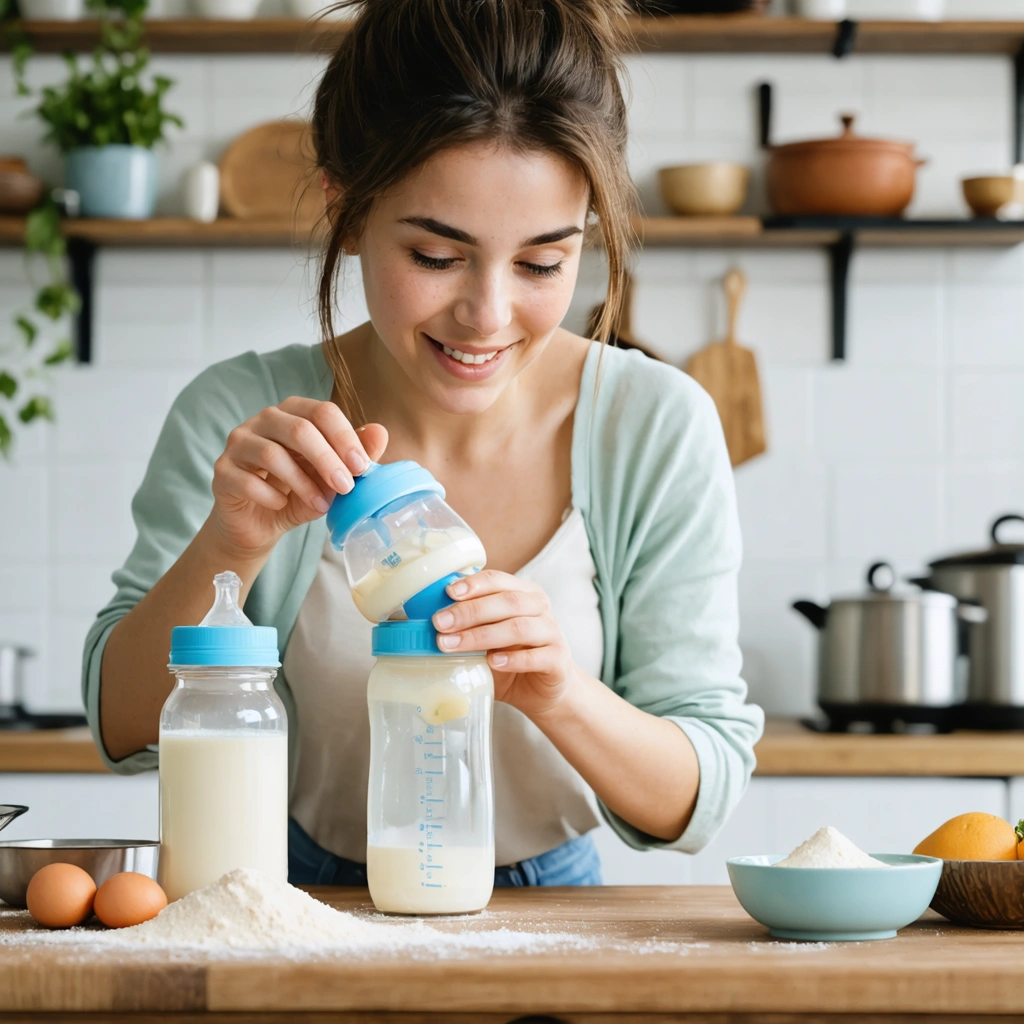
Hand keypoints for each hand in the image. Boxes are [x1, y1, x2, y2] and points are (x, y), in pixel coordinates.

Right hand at [210, 397, 387, 555]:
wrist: (260, 524)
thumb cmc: (298, 493)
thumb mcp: (332, 477)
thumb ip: (354, 456)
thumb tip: (380, 432)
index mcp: (294, 413)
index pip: (322, 411)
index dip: (345, 437)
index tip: (362, 467)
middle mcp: (264, 421)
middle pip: (298, 429)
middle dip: (327, 460)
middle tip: (346, 486)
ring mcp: (239, 443)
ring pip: (271, 453)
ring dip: (302, 483)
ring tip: (320, 505)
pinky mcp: (222, 470)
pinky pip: (247, 480)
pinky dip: (271, 496)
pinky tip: (282, 506)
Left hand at [431, 570, 577, 720]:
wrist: (542, 691)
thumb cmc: (509, 658)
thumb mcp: (485, 639)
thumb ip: (464, 627)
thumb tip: (418, 624)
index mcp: (522, 593)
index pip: (498, 579)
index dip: (473, 584)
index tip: (448, 593)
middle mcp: (539, 608)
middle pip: (507, 601)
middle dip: (470, 611)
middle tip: (440, 623)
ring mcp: (552, 633)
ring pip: (519, 627)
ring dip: (482, 635)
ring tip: (454, 645)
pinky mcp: (558, 660)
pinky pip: (537, 656)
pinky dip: (513, 659)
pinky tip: (492, 662)